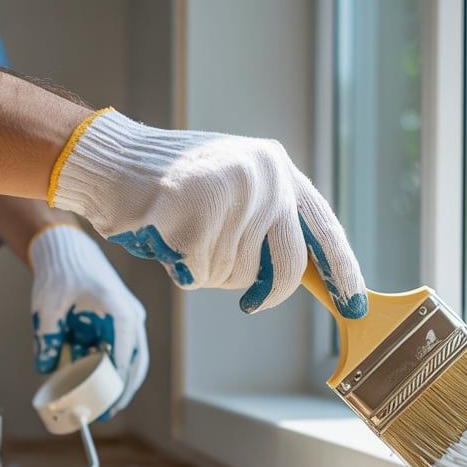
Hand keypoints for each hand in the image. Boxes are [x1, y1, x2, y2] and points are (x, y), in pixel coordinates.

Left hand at [29, 225, 148, 414]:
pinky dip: (116, 368)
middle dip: (124, 391)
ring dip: (123, 382)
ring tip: (107, 405)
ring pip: (135, 359)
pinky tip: (102, 383)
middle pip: (136, 364)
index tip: (106, 408)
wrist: (67, 252)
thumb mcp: (47, 309)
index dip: (116, 387)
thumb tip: (46, 370)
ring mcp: (130, 319)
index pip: (124, 359)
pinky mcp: (123, 321)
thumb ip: (47, 340)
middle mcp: (131, 317)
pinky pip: (126, 351)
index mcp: (118, 313)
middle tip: (108, 413)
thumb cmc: (60, 275)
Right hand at [48, 109, 367, 317]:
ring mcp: (230, 194)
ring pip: (236, 275)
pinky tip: (168, 238)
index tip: (353, 305)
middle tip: (252, 301)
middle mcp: (263, 178)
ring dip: (210, 272)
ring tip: (187, 238)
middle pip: (285, 267)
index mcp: (278, 168)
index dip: (342, 272)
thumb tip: (310, 271)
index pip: (323, 229)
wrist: (113, 161)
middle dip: (268, 293)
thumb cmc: (175, 183)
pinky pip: (199, 274)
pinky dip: (182, 268)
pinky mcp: (195, 214)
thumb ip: (272, 217)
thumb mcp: (239, 183)